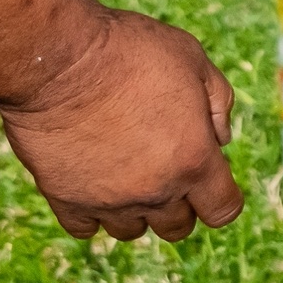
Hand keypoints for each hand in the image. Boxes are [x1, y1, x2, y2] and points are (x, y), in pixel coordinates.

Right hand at [0, 8, 241, 241]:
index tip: (209, 178)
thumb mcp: (194, 61)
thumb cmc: (132, 51)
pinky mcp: (65, 200)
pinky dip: (91, 213)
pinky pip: (85, 228)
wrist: (59, 59)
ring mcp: (108, 200)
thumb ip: (218, 103)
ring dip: (135, 209)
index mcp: (194, 159)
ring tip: (126, 171)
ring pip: (131, 230)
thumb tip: (221, 139)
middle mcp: (155, 190)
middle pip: (177, 227)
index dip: (221, 197)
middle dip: (180, 204)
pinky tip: (92, 181)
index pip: (223, 210)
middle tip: (166, 168)